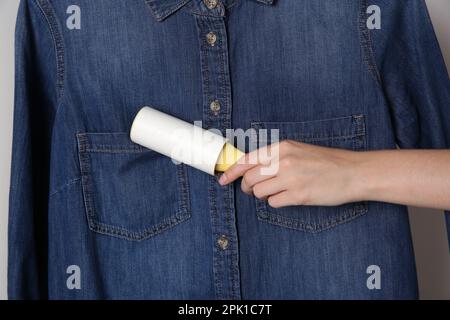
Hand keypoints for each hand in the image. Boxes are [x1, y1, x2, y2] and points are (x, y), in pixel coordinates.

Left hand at [218, 140, 363, 207]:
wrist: (354, 172)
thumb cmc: (326, 162)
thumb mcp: (299, 151)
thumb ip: (276, 158)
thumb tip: (252, 170)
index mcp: (283, 148)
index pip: (248, 159)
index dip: (231, 171)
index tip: (222, 179)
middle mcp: (284, 161)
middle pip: (250, 178)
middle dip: (247, 187)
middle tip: (252, 189)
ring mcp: (291, 179)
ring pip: (259, 192)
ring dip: (263, 195)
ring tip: (278, 191)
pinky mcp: (299, 195)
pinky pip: (273, 203)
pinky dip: (277, 202)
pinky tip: (289, 197)